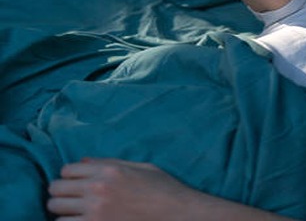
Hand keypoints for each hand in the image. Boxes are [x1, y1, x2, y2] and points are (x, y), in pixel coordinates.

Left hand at [47, 158, 198, 220]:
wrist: (180, 215)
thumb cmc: (165, 190)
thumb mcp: (142, 168)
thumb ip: (110, 163)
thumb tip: (83, 162)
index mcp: (109, 170)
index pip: (67, 170)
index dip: (70, 177)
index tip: (78, 185)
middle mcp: (98, 188)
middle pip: (55, 189)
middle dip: (62, 194)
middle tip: (73, 201)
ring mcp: (95, 211)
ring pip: (55, 209)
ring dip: (63, 211)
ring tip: (76, 214)